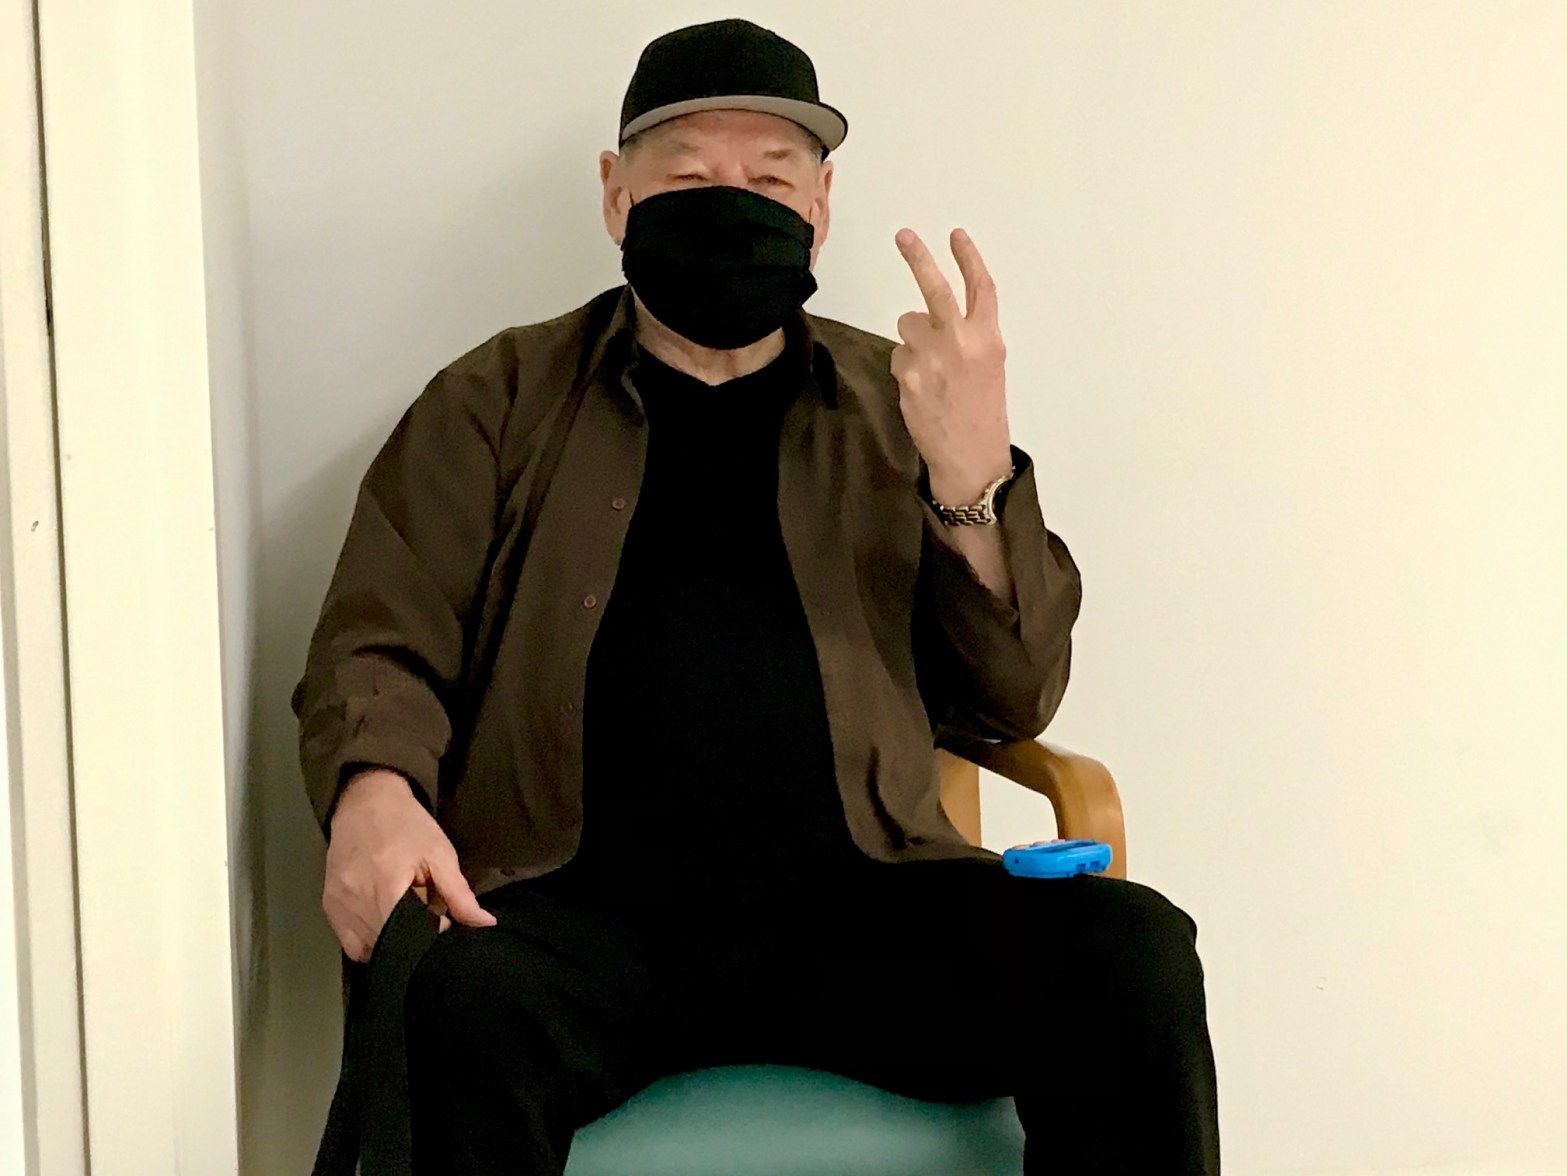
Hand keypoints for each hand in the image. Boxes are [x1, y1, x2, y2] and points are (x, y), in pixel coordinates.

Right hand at [324, 767, 496, 960]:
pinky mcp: (329, 908)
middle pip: (390, 944)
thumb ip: (459, 895)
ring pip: (370, 948)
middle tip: (425, 911)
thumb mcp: (439, 854)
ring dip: (391, 940)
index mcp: (385, 887)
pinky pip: (351, 944)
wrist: (365, 802)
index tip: (443, 917)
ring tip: (403, 911)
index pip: (411, 937)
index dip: (433, 933)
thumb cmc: (406, 826)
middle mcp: (356, 902)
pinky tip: (384, 920)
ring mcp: (338, 907)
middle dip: (413, 936)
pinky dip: (370, 941)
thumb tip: (484, 923)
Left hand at [891, 228, 1012, 502]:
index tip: (955, 235)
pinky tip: (920, 389)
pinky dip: (905, 367)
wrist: (971, 457)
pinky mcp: (909, 376)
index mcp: (988, 339)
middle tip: (904, 236)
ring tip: (929, 369)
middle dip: (919, 257)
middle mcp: (962, 343)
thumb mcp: (989, 367)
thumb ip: (969, 336)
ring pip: (908, 324)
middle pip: (936, 289)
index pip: (981, 287)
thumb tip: (936, 317)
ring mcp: (933, 358)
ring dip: (912, 339)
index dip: (968, 257)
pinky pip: (898, 355)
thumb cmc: (981, 413)